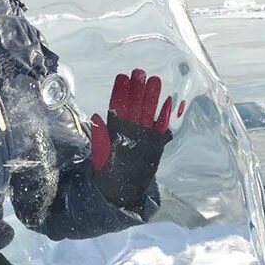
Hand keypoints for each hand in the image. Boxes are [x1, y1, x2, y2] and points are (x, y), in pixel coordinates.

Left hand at [89, 68, 184, 209]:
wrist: (122, 192)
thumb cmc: (107, 173)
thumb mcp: (100, 156)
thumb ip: (100, 138)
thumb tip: (96, 118)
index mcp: (115, 129)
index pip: (118, 107)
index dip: (120, 92)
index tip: (122, 77)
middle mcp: (130, 128)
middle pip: (134, 105)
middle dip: (137, 89)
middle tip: (139, 72)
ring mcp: (143, 134)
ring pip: (148, 112)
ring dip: (151, 97)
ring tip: (155, 80)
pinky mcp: (155, 144)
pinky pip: (161, 127)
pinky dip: (164, 116)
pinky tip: (168, 103)